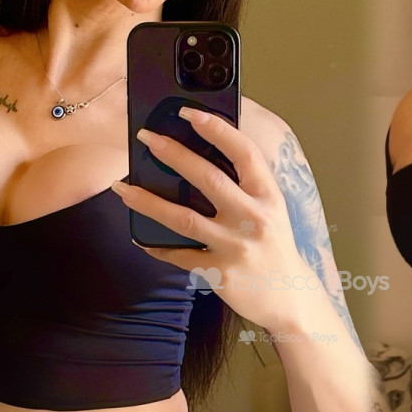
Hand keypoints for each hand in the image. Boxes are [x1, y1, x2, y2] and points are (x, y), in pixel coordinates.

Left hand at [111, 108, 315, 329]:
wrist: (290, 297)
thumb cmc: (274, 248)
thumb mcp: (271, 210)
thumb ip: (245, 186)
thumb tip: (200, 156)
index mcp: (267, 196)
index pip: (243, 152)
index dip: (217, 128)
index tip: (190, 113)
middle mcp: (253, 218)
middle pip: (207, 178)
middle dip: (173, 153)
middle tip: (147, 138)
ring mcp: (235, 246)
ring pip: (183, 218)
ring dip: (147, 201)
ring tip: (121, 187)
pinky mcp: (220, 272)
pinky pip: (180, 255)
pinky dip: (157, 247)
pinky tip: (139, 238)